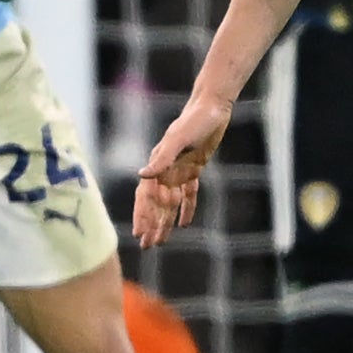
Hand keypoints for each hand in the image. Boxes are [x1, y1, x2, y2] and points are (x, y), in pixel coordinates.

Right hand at [134, 92, 234, 244]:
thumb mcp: (179, 139)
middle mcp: (166, 169)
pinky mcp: (193, 168)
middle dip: (152, 224)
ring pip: (171, 202)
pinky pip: (188, 193)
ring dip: (165, 221)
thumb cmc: (194, 120)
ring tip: (162, 241)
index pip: (147, 195)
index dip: (143, 215)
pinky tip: (184, 223)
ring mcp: (179, 170)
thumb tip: (141, 175)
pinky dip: (186, 207)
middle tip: (148, 246)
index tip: (140, 234)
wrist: (212, 107)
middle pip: (157, 203)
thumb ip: (162, 158)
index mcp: (158, 164)